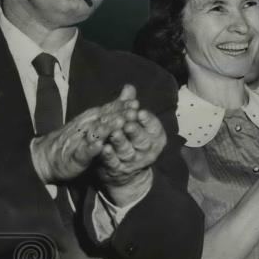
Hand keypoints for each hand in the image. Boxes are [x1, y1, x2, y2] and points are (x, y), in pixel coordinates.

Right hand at [30, 93, 131, 183]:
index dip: (123, 106)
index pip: (110, 109)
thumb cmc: (79, 136)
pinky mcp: (76, 155)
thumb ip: (115, 106)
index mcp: (95, 117)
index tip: (136, 103)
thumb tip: (131, 88)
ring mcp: (81, 139)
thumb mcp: (98, 120)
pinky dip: (92, 148)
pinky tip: (100, 146)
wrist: (51, 156)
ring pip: (95, 132)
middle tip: (133, 112)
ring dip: (107, 128)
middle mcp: (88, 125)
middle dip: (119, 114)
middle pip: (105, 118)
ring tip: (119, 124)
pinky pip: (84, 151)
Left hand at [95, 85, 166, 205]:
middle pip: (142, 141)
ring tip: (114, 132)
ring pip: (127, 152)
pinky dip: (108, 156)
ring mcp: (132, 162)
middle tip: (128, 122)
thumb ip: (130, 106)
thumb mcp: (133, 124)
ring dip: (120, 142)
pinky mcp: (117, 170)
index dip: (148, 121)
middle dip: (135, 131)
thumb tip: (128, 87)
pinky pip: (113, 163)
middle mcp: (147, 152)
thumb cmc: (131, 141)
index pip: (155, 128)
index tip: (139, 112)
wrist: (125, 171)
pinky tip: (103, 148)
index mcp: (155, 139)